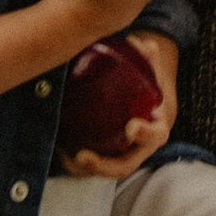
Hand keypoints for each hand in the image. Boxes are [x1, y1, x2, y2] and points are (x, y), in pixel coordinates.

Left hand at [59, 31, 179, 179]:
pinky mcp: (106, 158)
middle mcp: (139, 149)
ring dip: (83, 168)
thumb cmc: (150, 87)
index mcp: (157, 129)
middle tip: (82, 156)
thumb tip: (143, 45)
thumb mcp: (154, 72)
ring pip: (104, 170)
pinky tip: (58, 148)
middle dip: (103, 165)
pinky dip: (75, 163)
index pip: (155, 136)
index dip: (145, 133)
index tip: (131, 126)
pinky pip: (91, 165)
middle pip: (123, 166)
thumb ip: (149, 59)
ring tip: (64, 155)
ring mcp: (122, 157)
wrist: (149, 105)